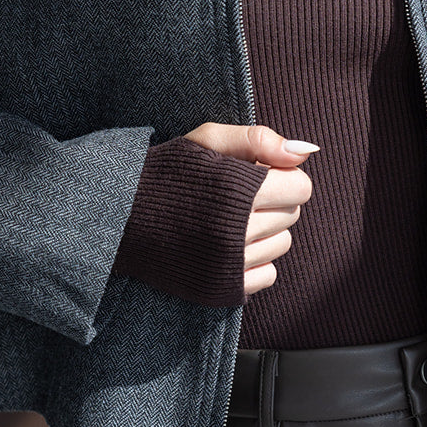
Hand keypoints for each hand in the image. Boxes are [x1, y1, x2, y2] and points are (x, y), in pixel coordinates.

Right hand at [183, 122, 317, 296]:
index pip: (300, 187)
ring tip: (229, 220)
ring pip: (281, 245)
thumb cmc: (167, 172)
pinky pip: (267, 275)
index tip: (258, 174)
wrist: (119, 218)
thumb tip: (306, 152)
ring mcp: (228, 263)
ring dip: (265, 231)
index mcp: (234, 190)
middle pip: (292, 215)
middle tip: (237, 196)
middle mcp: (233, 230)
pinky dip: (254, 261)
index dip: (284, 177)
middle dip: (273, 201)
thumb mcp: (206, 140)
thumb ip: (258, 139)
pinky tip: (227, 246)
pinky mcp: (221, 287)